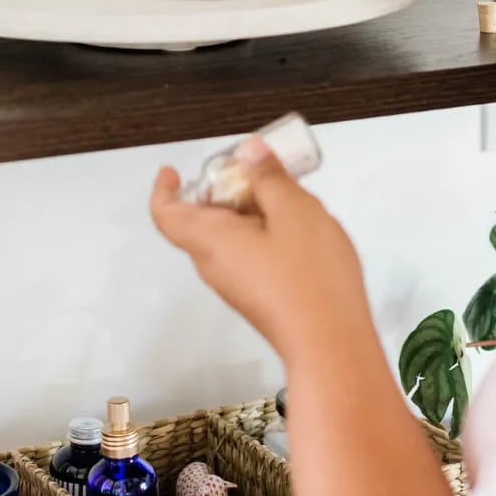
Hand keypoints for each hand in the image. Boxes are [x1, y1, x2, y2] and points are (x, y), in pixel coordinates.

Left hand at [150, 140, 372, 360]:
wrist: (332, 345)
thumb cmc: (309, 273)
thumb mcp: (294, 210)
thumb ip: (269, 178)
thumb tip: (248, 151)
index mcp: (211, 241)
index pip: (166, 215)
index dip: (163, 189)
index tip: (172, 171)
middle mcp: (215, 265)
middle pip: (203, 221)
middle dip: (226, 189)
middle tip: (260, 169)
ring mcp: (238, 285)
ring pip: (232, 237)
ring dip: (252, 210)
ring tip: (290, 193)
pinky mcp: (261, 298)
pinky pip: (250, 255)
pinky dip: (265, 231)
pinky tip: (303, 228)